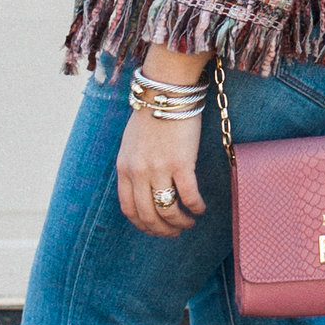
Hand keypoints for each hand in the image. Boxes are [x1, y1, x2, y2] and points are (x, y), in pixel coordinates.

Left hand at [117, 106, 206, 231]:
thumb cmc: (151, 114)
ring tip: (189, 222)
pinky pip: (188, 196)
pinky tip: (200, 208)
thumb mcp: (130, 144)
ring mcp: (159, 169)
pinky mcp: (181, 164)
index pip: (129, 209)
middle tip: (175, 232)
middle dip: (163, 230)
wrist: (165, 93)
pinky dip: (195, 207)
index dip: (143, 225)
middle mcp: (139, 172)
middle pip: (148, 215)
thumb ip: (134, 167)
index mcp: (124, 169)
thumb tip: (143, 189)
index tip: (155, 229)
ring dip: (180, 222)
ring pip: (168, 210)